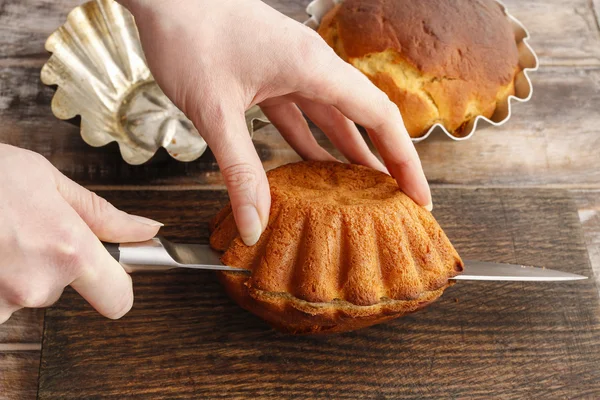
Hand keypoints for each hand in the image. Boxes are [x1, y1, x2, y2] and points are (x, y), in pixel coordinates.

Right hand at [0, 144, 161, 323]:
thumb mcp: (48, 181)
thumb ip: (103, 215)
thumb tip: (146, 231)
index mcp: (67, 250)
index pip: (119, 300)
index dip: (118, 286)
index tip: (112, 272)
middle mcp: (36, 285)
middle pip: (64, 287)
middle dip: (52, 262)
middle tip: (25, 228)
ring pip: (26, 292)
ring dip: (16, 269)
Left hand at [120, 0, 431, 245]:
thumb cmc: (188, 34)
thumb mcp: (215, 112)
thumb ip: (240, 171)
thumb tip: (254, 224)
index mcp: (314, 68)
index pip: (380, 117)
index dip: (405, 160)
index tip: (417, 195)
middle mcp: (312, 66)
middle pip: (364, 117)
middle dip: (385, 160)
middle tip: (398, 199)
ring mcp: (292, 69)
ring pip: (334, 117)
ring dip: (350, 153)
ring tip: (365, 190)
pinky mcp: (271, 74)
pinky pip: (302, 112)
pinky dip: (312, 141)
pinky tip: (315, 166)